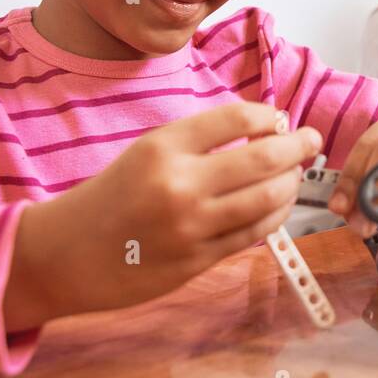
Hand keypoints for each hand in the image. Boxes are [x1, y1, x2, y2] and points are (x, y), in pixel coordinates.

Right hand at [4, 102, 322, 329]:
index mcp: (163, 147)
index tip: (280, 119)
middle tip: (312, 140)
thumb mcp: (146, 152)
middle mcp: (180, 184)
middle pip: (263, 157)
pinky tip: (278, 206)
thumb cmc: (110, 197)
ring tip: (294, 174)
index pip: (236, 118)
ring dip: (291, 183)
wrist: (65, 253)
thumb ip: (198, 142)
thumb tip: (265, 130)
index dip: (268, 116)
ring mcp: (191, 227)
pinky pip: (253, 234)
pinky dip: (275, 216)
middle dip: (299, 146)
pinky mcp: (197, 261)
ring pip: (268, 198)